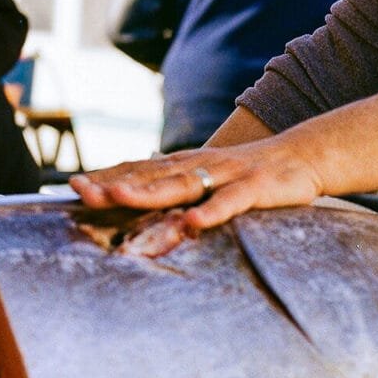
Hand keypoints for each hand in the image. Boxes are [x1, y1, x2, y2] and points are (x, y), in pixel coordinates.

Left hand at [70, 138, 325, 233]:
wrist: (304, 155)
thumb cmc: (250, 173)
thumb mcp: (208, 177)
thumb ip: (175, 186)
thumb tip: (137, 194)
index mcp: (186, 164)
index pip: (139, 168)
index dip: (107, 176)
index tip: (72, 185)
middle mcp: (200, 165)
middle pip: (151, 175)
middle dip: (114, 183)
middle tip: (79, 190)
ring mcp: (227, 175)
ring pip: (183, 184)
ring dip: (149, 192)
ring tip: (118, 198)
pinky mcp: (256, 189)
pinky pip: (231, 202)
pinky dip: (211, 211)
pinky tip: (193, 222)